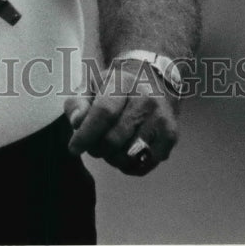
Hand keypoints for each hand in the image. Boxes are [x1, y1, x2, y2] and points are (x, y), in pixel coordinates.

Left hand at [63, 59, 178, 174]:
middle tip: (92, 144)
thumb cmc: (116, 86)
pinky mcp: (170, 137)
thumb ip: (78, 103)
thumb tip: (77, 122)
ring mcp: (161, 119)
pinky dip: (128, 165)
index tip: (73, 147)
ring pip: (127, 156)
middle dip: (96, 148)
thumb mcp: (92, 85)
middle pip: (113, 139)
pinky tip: (124, 151)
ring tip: (108, 146)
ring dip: (111, 158)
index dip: (86, 134)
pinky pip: (143, 165)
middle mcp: (146, 99)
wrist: (153, 80)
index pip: (103, 113)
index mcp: (123, 82)